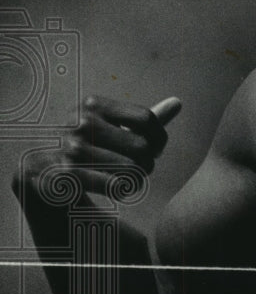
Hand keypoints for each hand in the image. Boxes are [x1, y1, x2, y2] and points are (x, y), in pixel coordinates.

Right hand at [13, 96, 181, 200]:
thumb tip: (178, 102)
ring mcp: (71, 149)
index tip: (155, 149)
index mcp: (93, 105)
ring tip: (127, 180)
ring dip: (137, 180)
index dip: (159, 138)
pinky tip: (116, 189)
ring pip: (134, 169)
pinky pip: (117, 186)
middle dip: (148, 163)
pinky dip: (124, 191)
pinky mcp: (66, 175)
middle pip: (143, 147)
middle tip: (139, 169)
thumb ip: (141, 118)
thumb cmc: (85, 146)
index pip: (147, 119)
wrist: (38, 170)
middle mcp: (81, 123)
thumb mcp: (108, 125)